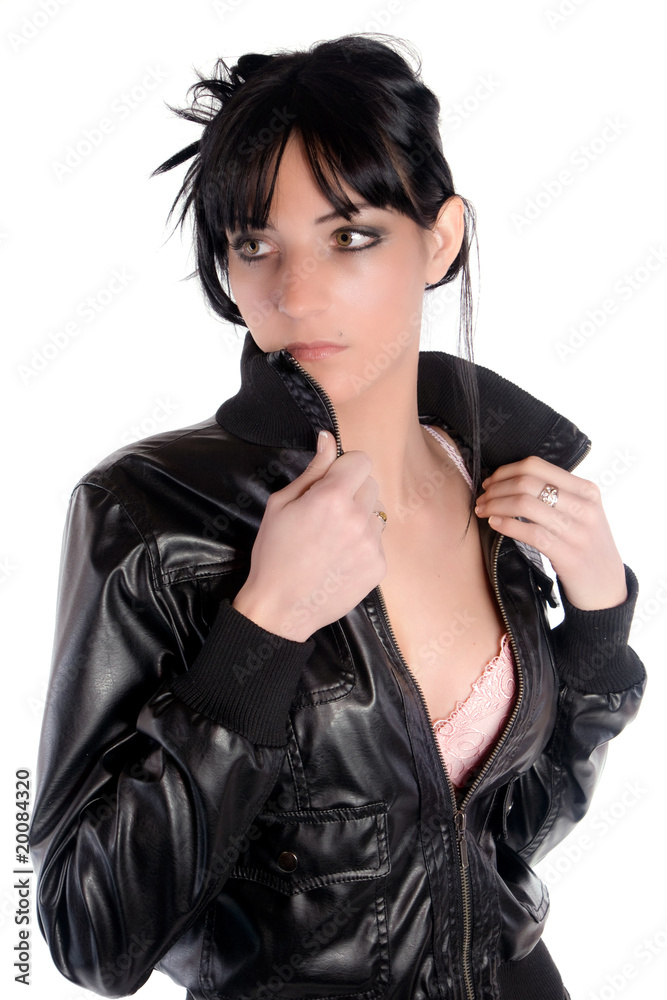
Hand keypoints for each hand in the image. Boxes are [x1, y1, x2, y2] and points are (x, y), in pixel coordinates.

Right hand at [232, 430, 387, 640]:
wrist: (281, 608)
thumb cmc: (274, 553)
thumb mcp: (281, 505)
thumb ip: (312, 470)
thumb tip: (328, 438)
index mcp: (332, 498)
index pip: (361, 460)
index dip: (345, 468)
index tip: (331, 482)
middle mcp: (357, 518)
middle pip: (371, 484)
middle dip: (352, 491)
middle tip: (326, 514)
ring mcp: (371, 544)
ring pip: (377, 512)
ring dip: (360, 517)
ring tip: (333, 538)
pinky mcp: (378, 566)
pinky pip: (378, 540)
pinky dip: (362, 543)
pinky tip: (339, 557)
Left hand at [474, 456, 626, 610]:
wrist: (607, 588)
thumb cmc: (586, 547)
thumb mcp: (582, 513)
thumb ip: (557, 495)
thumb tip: (513, 481)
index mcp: (586, 490)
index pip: (536, 466)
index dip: (506, 471)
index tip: (490, 482)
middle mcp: (584, 506)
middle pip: (527, 483)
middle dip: (496, 489)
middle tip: (482, 498)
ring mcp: (578, 530)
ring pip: (524, 505)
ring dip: (495, 505)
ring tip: (483, 511)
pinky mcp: (568, 554)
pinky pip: (529, 533)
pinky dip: (506, 525)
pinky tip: (494, 524)